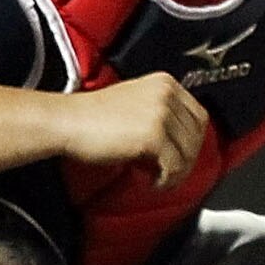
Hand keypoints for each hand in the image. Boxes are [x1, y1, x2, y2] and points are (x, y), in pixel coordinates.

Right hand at [57, 74, 211, 188]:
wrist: (66, 121)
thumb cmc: (92, 116)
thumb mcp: (135, 101)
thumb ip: (160, 112)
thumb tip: (180, 140)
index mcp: (165, 83)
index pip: (198, 115)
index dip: (192, 140)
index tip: (181, 154)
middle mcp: (167, 95)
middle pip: (196, 135)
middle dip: (186, 158)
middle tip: (170, 171)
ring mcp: (162, 114)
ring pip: (188, 152)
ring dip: (177, 171)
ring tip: (159, 178)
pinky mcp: (153, 136)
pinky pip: (173, 166)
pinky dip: (166, 179)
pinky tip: (152, 181)